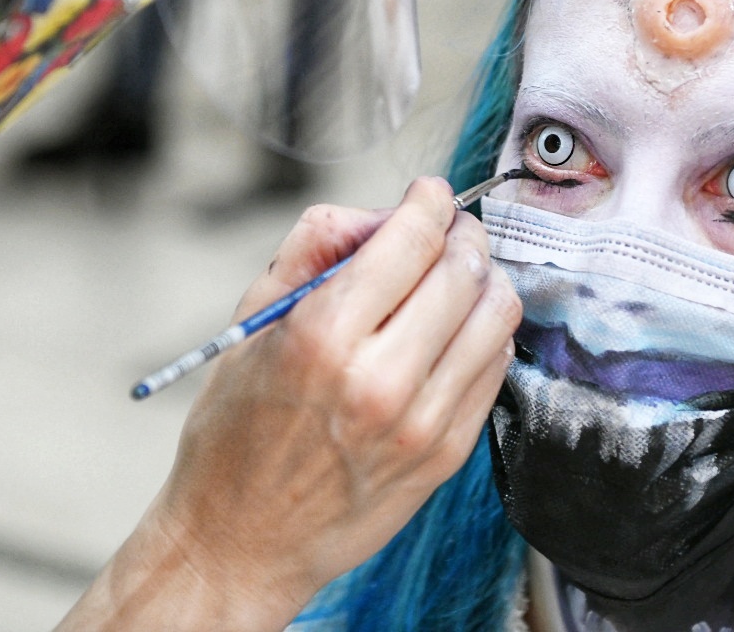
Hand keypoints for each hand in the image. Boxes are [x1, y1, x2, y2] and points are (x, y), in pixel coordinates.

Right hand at [61, 178, 519, 631]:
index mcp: (322, 337)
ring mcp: (423, 422)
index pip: (411, 240)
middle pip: (463, 270)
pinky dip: (486, 333)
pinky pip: (496, 367)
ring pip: (496, 315)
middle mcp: (380, 379)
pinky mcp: (448, 454)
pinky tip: (456, 330)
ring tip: (457, 276)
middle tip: (446, 228)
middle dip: (461, 233)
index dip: (429, 201)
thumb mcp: (250, 323)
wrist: (243, 541)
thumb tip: (377, 215)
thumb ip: (313, 250)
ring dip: (484, 279)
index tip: (428, 193)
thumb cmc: (236, 433)